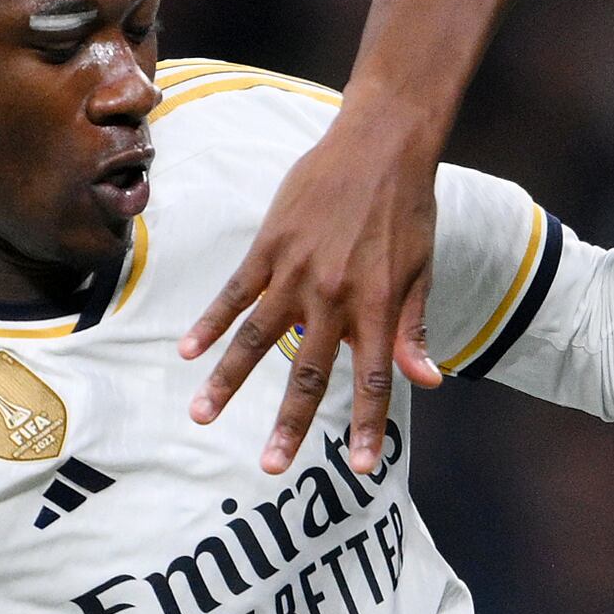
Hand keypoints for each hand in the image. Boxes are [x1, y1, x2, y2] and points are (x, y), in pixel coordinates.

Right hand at [179, 107, 443, 476]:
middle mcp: (335, 297)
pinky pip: (234, 292)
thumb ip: (415, 329)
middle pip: (308, 373)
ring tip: (202, 416)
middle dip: (289, 423)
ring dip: (228, 381)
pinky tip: (187, 352)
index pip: (373, 380)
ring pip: (256, 338)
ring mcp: (296, 271)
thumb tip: (426, 382)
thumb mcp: (422, 271)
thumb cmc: (409, 211)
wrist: (381, 145)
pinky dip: (210, 322)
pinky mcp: (269, 246)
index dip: (366, 425)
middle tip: (271, 466)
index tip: (359, 467)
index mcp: (379, 307)